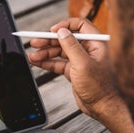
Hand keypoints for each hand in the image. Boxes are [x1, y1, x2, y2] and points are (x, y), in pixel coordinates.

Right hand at [28, 18, 133, 132]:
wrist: (101, 107)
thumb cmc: (98, 87)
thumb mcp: (82, 64)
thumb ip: (71, 46)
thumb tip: (61, 31)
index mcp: (95, 43)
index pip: (80, 25)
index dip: (65, 26)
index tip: (52, 30)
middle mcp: (88, 50)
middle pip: (65, 39)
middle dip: (49, 41)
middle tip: (35, 42)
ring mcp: (79, 60)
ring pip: (59, 51)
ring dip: (45, 53)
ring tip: (32, 56)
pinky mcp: (73, 71)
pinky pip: (58, 63)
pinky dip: (47, 62)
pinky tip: (37, 62)